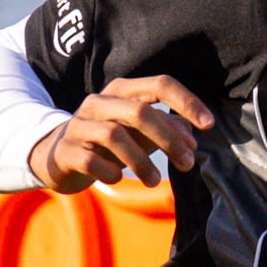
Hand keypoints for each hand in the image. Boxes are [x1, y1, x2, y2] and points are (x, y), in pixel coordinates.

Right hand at [34, 76, 213, 193]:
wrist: (58, 158)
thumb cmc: (108, 143)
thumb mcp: (140, 134)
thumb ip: (167, 131)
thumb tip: (192, 140)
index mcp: (121, 91)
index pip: (159, 84)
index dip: (187, 102)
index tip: (208, 125)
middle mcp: (98, 102)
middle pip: (140, 111)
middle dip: (169, 139)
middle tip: (187, 164)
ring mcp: (78, 125)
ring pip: (115, 135)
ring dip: (142, 162)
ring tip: (155, 181)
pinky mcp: (65, 151)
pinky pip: (90, 160)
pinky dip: (110, 172)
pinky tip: (118, 179)